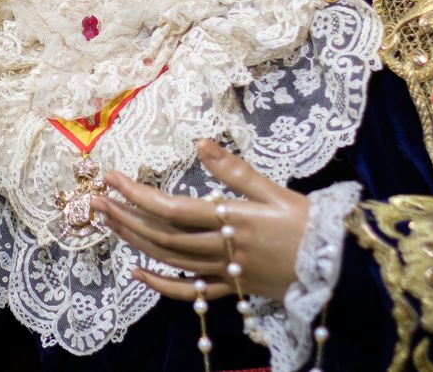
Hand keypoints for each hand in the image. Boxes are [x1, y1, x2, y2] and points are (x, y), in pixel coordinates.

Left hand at [93, 139, 307, 301]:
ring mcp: (222, 273)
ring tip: (107, 223)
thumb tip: (201, 142)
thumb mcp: (273, 190)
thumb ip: (234, 169)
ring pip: (168, 260)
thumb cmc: (308, 223)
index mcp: (230, 220)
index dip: (136, 195)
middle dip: (123, 217)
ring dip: (134, 241)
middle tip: (93, 200)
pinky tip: (137, 272)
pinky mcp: (229, 289)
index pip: (171, 209)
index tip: (111, 179)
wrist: (338, 266)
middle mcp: (220, 249)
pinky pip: (189, 291)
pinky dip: (160, 284)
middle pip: (161, 235)